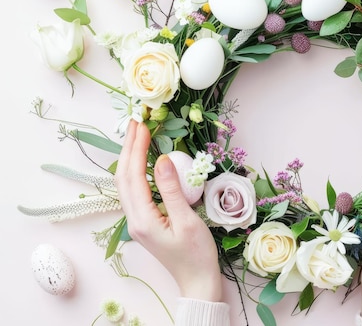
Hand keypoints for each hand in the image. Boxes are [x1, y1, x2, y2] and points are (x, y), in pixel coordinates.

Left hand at [115, 120, 222, 301]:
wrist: (197, 280)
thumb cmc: (196, 254)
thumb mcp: (187, 220)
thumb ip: (173, 189)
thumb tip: (164, 160)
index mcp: (142, 219)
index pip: (134, 176)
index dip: (136, 149)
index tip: (142, 126)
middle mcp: (134, 219)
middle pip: (123, 177)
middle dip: (128, 148)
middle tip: (137, 123)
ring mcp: (138, 221)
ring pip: (127, 183)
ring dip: (131, 158)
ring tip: (138, 135)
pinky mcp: (146, 221)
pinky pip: (135, 190)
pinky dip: (137, 170)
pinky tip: (145, 160)